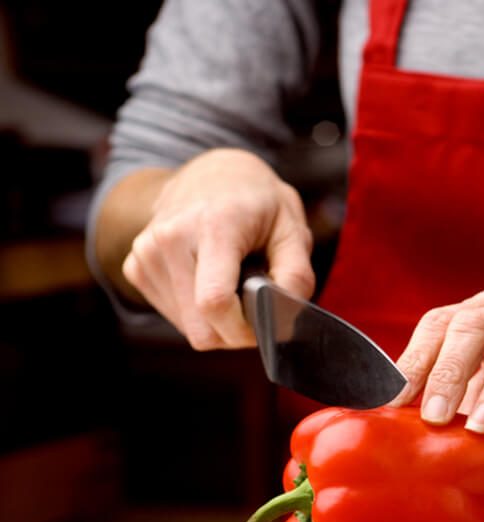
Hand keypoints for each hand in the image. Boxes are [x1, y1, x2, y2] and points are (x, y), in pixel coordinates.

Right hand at [121, 148, 313, 349]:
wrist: (212, 174)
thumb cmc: (258, 202)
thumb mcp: (293, 228)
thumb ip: (296, 276)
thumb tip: (282, 321)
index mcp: (213, 225)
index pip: (213, 302)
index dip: (242, 330)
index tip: (263, 327)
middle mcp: (170, 238)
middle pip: (200, 326)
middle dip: (233, 332)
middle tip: (254, 309)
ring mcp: (146, 253)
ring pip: (187, 327)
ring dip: (216, 321)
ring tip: (232, 285)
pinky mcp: (135, 267)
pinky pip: (172, 316)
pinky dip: (196, 312)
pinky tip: (208, 281)